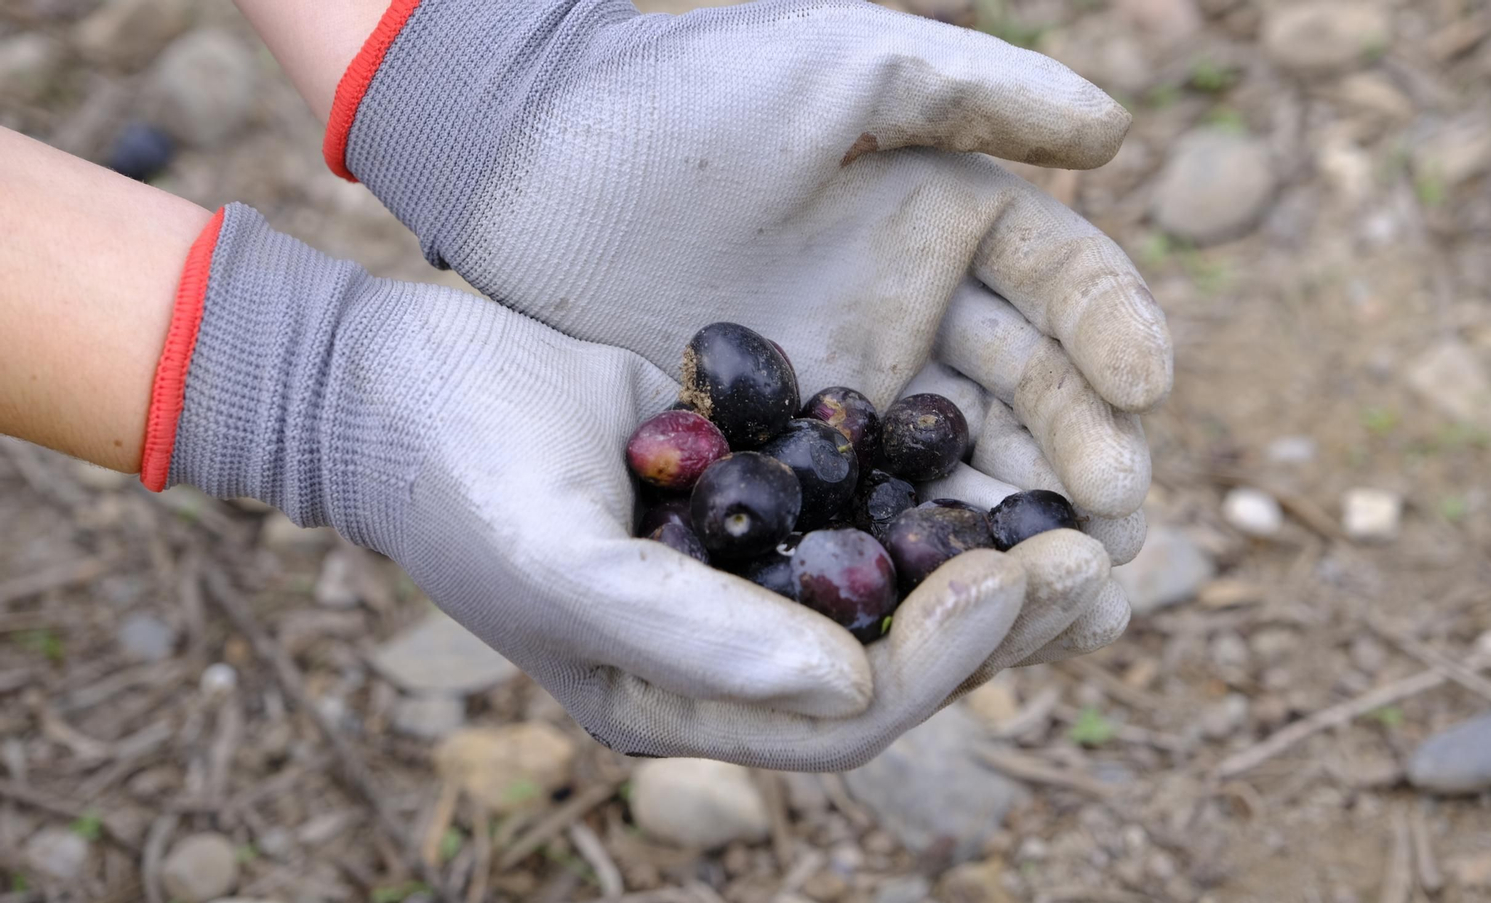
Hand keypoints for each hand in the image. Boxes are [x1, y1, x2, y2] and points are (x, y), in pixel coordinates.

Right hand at [153, 203, 1122, 768]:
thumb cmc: (457, 472)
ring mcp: (747, 574)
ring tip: (1087, 516)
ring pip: (897, 589)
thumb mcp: (555, 558)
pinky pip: (866, 509)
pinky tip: (1005, 454)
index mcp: (680, 700)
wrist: (398, 376)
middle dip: (998, 618)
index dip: (938, 659)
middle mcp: (729, 652)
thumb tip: (845, 684)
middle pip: (895, 661)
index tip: (1014, 575)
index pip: (842, 713)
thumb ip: (688, 636)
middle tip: (1093, 553)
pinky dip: (937, 492)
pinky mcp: (758, 495)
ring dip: (991, 557)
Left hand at [324, 0, 1171, 529]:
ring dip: (1025, 517)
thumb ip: (977, 93)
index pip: (1067, 283)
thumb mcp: (840, 63)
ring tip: (1072, 576)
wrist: (524, 161)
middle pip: (1036, 389)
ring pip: (967, 461)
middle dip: (1086, 447)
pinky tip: (956, 592)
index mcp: (954, 214)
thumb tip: (1117, 134)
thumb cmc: (681, 96)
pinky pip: (875, 503)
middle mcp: (920, 305)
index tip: (1144, 388)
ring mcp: (857, 381)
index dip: (1116, 334)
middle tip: (1115, 512)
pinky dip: (922, 547)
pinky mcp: (787, 446)